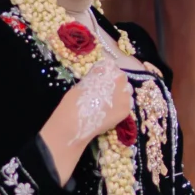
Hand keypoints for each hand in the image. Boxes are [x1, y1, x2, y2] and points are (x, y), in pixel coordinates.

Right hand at [40, 60, 133, 184]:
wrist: (71, 127)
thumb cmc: (68, 109)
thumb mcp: (78, 90)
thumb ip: (91, 83)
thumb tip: (100, 81)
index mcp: (100, 73)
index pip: (111, 67)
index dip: (109, 74)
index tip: (106, 79)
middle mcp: (112, 82)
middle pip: (121, 79)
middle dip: (117, 85)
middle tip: (108, 94)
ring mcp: (120, 97)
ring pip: (126, 93)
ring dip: (121, 97)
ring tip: (109, 105)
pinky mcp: (123, 112)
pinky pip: (126, 107)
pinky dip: (121, 109)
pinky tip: (111, 114)